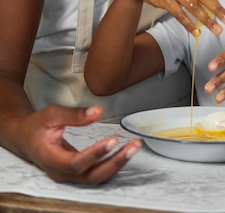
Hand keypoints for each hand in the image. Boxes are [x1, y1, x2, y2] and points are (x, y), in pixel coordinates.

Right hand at [17, 105, 140, 183]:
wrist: (25, 138)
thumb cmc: (36, 126)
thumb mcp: (51, 114)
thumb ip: (74, 114)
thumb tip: (97, 112)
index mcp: (52, 159)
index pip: (76, 163)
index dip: (95, 154)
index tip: (112, 140)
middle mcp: (62, 172)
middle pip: (92, 176)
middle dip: (115, 162)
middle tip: (132, 146)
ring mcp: (70, 175)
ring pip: (97, 177)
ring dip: (117, 164)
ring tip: (134, 147)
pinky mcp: (77, 173)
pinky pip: (97, 174)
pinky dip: (113, 164)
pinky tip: (124, 152)